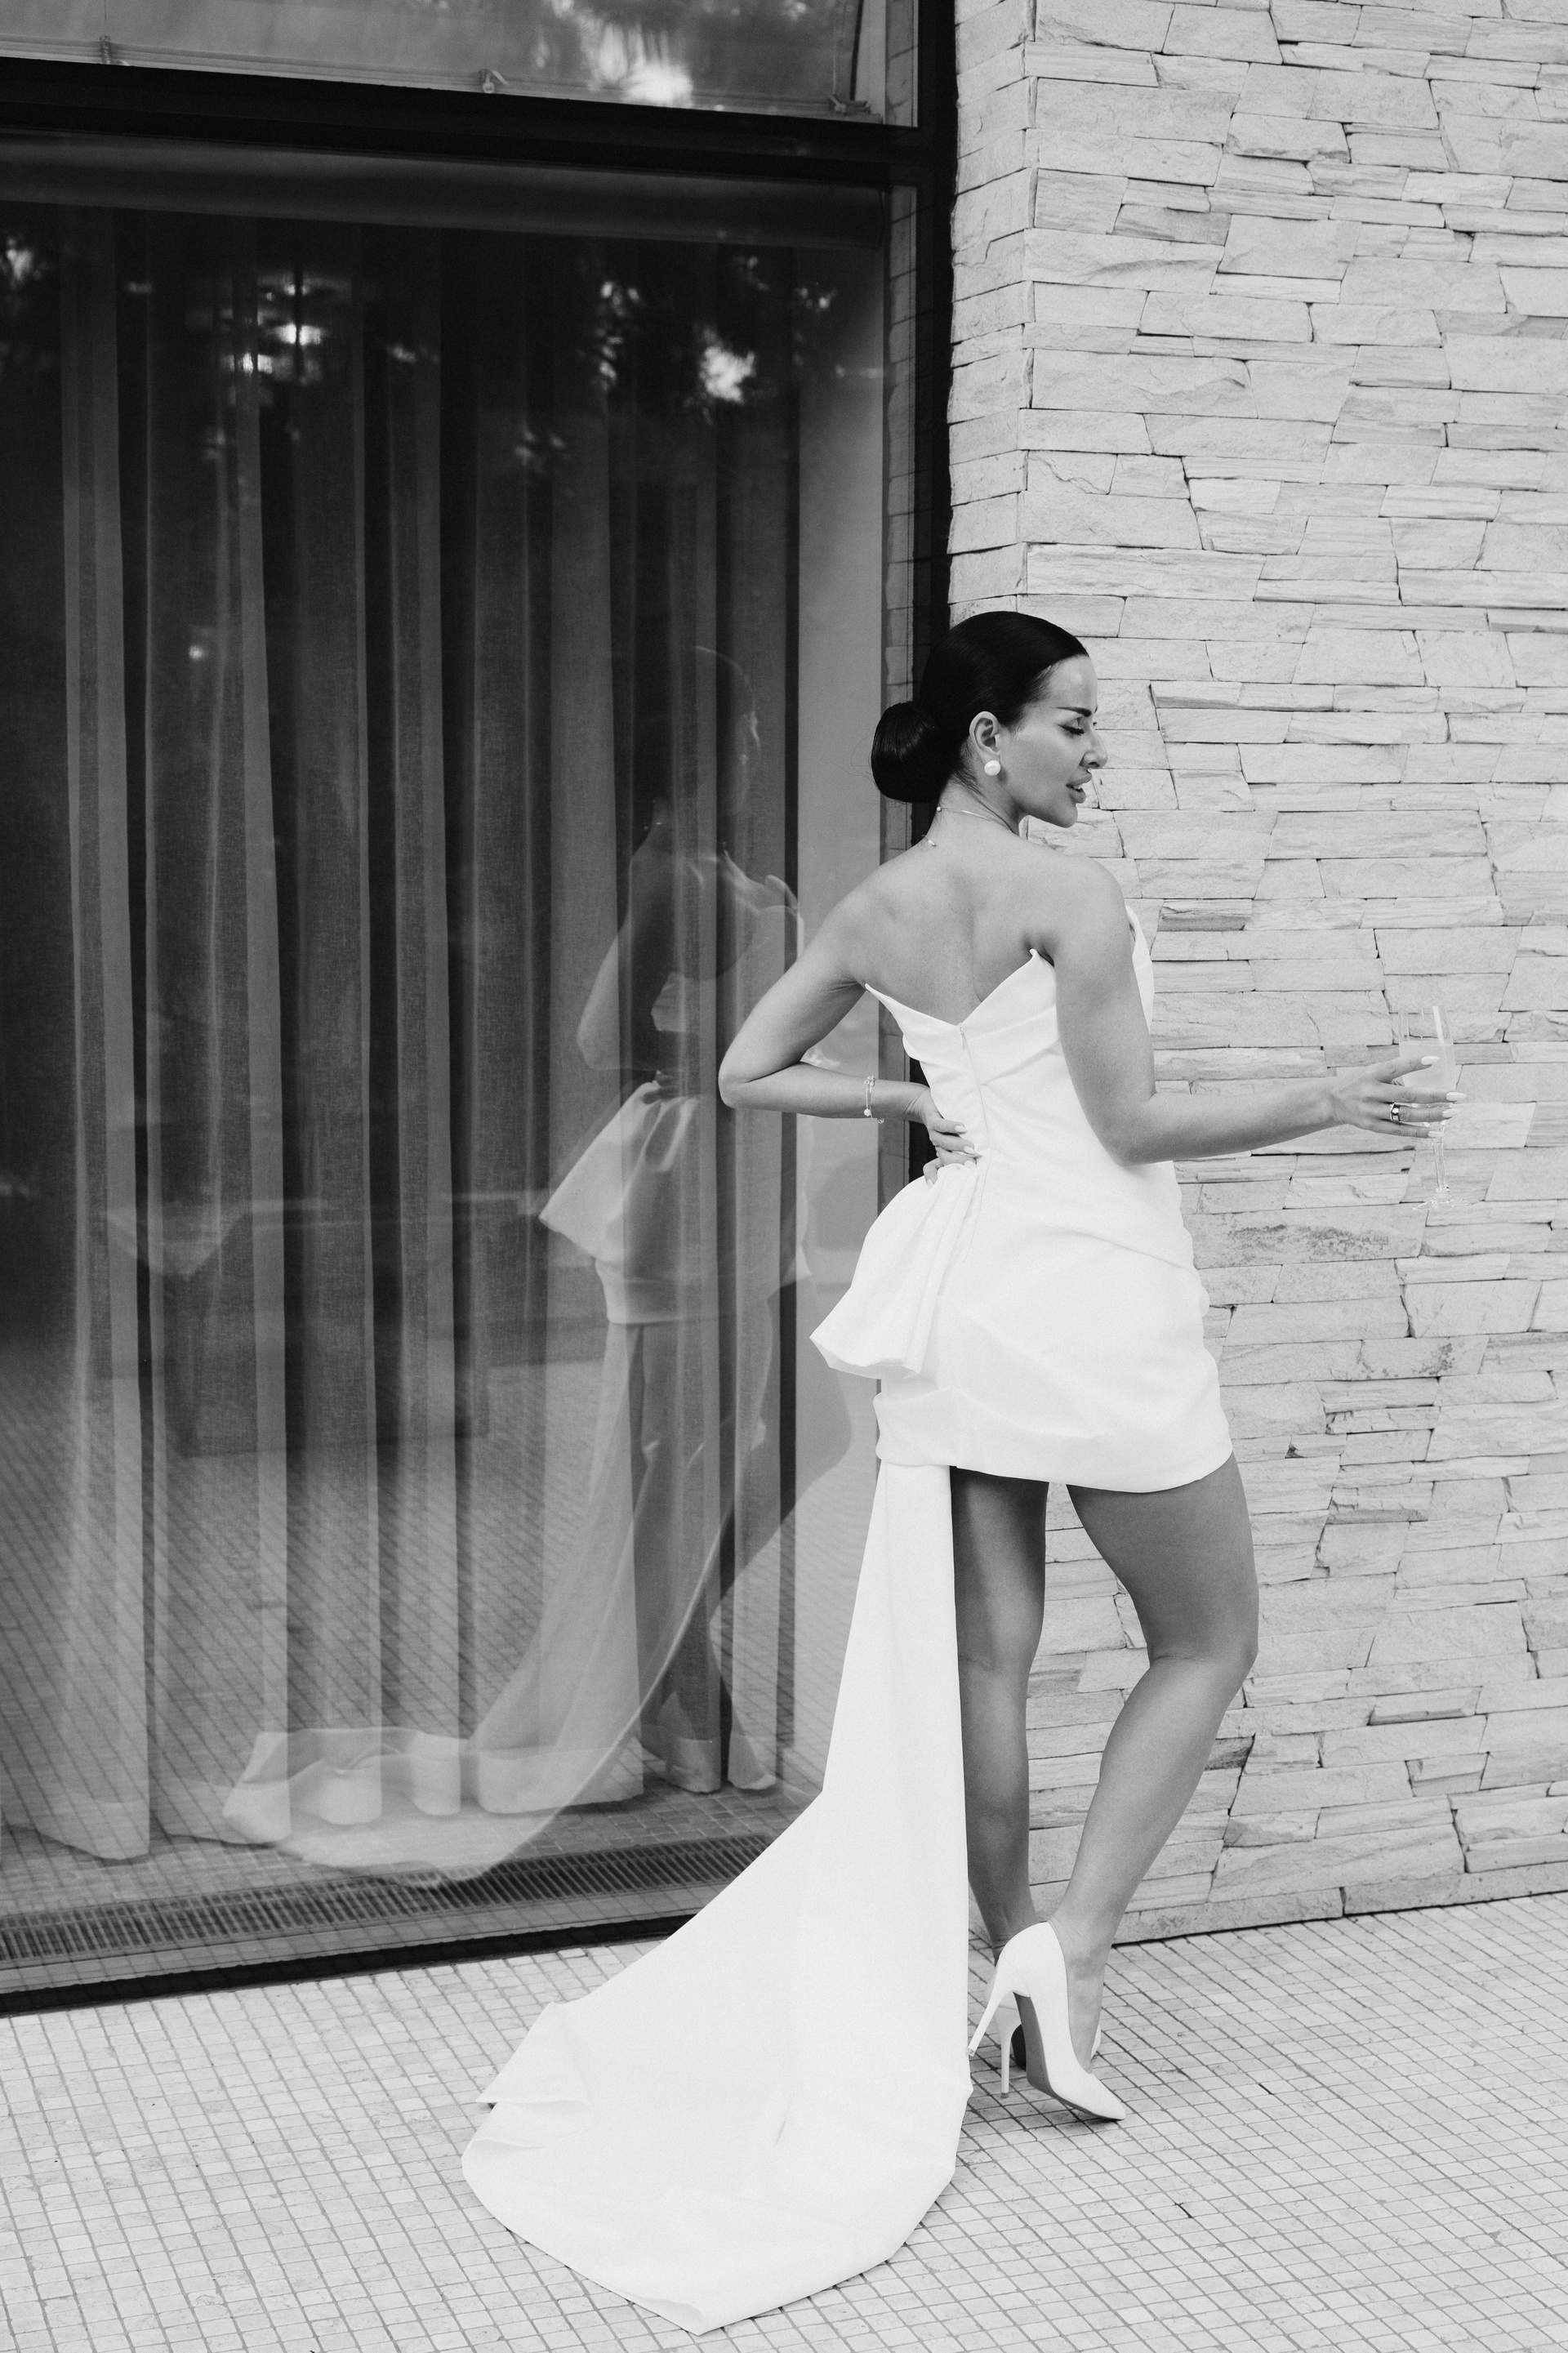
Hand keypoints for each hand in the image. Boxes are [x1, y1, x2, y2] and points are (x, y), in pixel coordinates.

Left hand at [910, 1086, 975, 1181]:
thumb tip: (986, 1152)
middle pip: (947, 1157)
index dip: (960, 1167)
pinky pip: (941, 1126)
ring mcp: (934, 1134)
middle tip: (973, 1164)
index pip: (950, 1164)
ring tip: (971, 1148)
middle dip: (960, 1161)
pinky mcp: (932, 1121)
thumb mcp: (957, 1134)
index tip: (973, 1169)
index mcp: (945, 1152)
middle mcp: (939, 1146)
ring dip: (959, 1145)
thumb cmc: (948, 1120)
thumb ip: (968, 1141)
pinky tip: (962, 1127)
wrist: (926, 1104)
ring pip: (945, 1143)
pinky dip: (952, 1126)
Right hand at [1325, 1051, 1462, 1137]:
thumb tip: (1429, 1085)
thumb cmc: (1361, 1083)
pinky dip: (1420, 1132)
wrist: (1333, 1101)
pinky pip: (1400, 1131)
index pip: (1395, 1067)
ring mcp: (1372, 1112)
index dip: (1415, 1063)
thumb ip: (1397, 1077)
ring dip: (1433, 1114)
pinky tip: (1437, 1132)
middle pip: (1408, 1095)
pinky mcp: (1373, 1127)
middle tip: (1457, 1095)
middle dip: (1436, 1096)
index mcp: (1373, 1074)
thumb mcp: (1373, 1072)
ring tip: (1453, 1112)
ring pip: (1407, 1114)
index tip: (1435, 1059)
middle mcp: (1372, 1093)